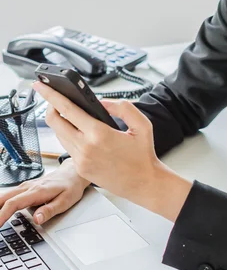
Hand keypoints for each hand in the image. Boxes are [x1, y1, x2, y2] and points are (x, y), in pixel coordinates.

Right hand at [0, 158, 89, 226]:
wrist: (73, 173)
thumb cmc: (70, 186)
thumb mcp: (65, 201)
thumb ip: (50, 210)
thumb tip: (37, 220)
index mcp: (37, 191)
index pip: (13, 203)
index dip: (1, 215)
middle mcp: (28, 187)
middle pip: (3, 198)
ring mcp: (26, 186)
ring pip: (4, 196)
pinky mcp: (25, 188)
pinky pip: (9, 195)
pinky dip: (1, 204)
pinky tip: (0, 211)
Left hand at [33, 81, 192, 220]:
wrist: (144, 183)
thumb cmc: (143, 155)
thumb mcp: (142, 124)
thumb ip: (122, 107)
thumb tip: (102, 102)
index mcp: (99, 134)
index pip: (67, 109)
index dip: (51, 95)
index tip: (40, 86)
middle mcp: (86, 147)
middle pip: (54, 122)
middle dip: (49, 106)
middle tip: (53, 98)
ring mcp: (81, 160)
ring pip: (59, 134)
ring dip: (59, 121)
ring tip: (66, 112)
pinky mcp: (80, 169)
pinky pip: (67, 147)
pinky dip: (68, 135)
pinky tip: (76, 130)